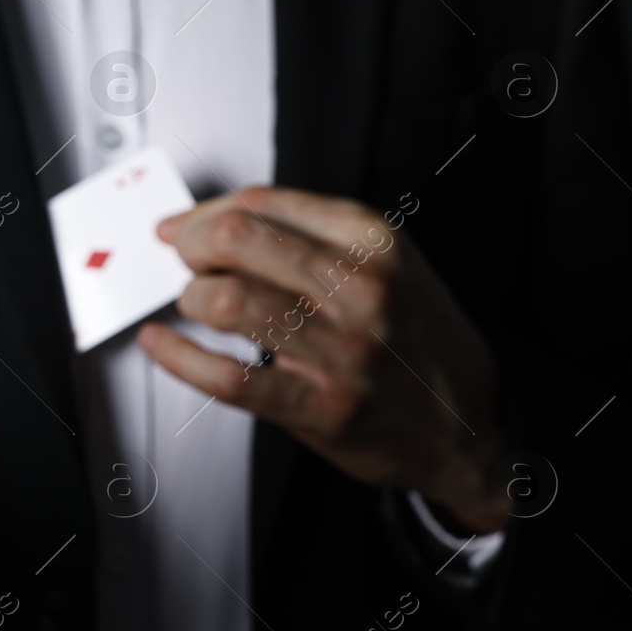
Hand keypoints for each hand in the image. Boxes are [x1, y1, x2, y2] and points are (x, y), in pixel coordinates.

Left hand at [139, 187, 511, 533]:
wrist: (470, 427)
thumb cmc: (415, 340)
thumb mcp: (387, 266)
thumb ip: (310, 238)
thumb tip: (209, 223)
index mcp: (375, 241)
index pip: (261, 204)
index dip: (204, 214)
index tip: (182, 227)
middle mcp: (362, 288)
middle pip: (237, 239)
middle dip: (191, 246)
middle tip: (184, 262)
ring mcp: (343, 350)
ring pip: (227, 300)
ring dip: (191, 298)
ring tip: (194, 304)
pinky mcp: (321, 407)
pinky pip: (228, 377)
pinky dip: (178, 356)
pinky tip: (161, 344)